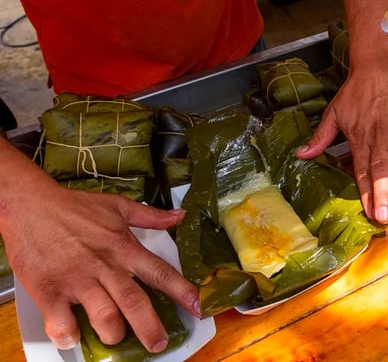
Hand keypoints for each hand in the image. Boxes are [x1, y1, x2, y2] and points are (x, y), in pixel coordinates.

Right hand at [0, 156, 198, 352]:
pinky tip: (73, 337)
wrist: (30, 205)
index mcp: (124, 247)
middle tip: (158, 343)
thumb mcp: (117, 206)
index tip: (198, 307)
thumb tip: (179, 216)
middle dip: (150, 326)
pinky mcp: (49, 290)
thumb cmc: (74, 207)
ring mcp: (77, 279)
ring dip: (113, 332)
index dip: (182, 291)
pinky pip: (62, 321)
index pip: (160, 272)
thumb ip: (150, 216)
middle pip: (134, 301)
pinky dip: (69, 335)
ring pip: (103, 314)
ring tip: (116, 338)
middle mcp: (104, 265)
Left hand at [296, 53, 387, 223]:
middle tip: (386, 217)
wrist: (377, 65)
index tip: (369, 213)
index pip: (361, 171)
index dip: (365, 192)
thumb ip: (320, 137)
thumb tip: (301, 155)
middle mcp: (379, 138)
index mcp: (359, 138)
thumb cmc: (355, 91)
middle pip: (380, 170)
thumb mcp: (334, 112)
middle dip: (383, 194)